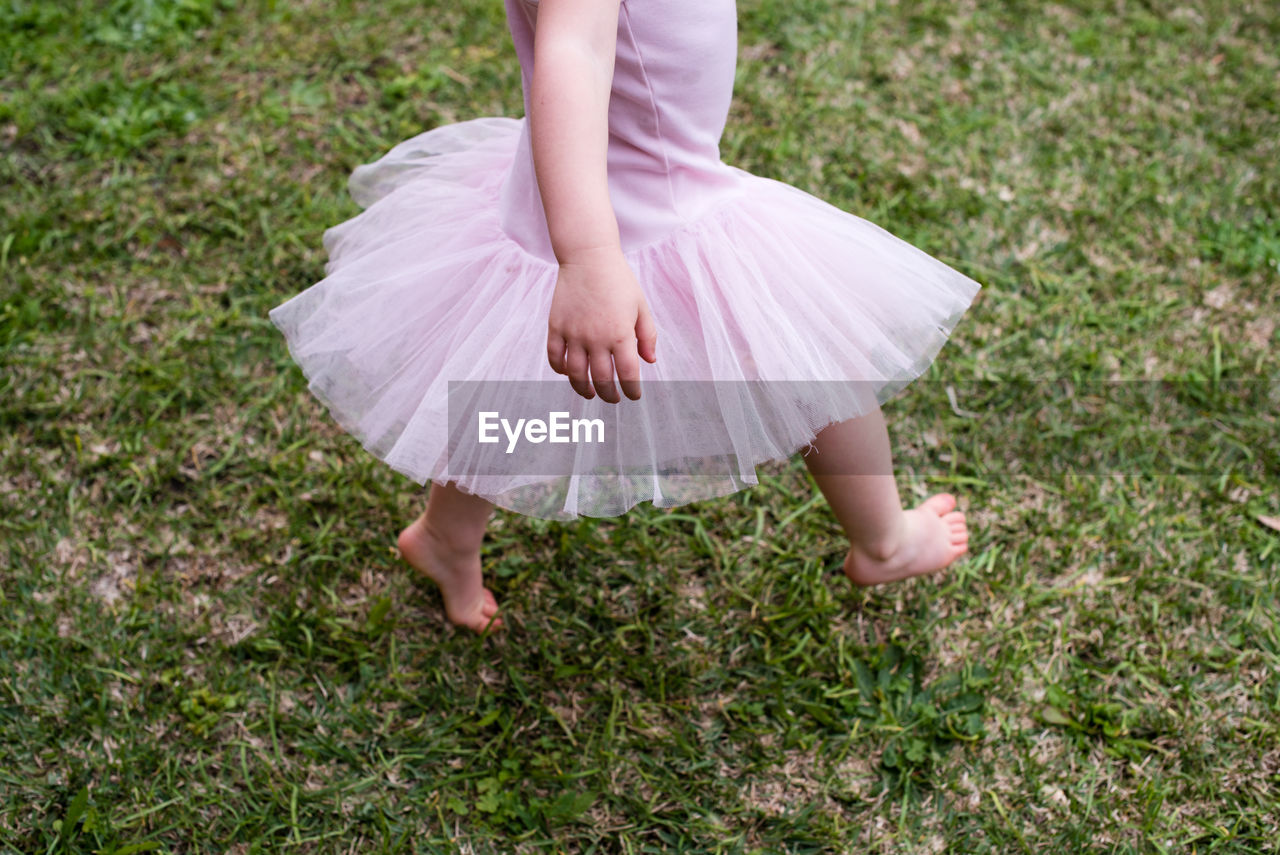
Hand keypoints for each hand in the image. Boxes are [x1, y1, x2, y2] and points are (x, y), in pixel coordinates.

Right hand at [546, 245, 657, 401]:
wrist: (589, 257)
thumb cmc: (619, 281)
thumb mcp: (640, 306)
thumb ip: (647, 335)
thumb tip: (650, 361)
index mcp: (621, 334)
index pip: (627, 374)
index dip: (632, 390)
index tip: (634, 396)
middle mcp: (596, 337)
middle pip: (602, 379)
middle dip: (610, 394)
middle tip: (613, 398)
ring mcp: (574, 333)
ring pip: (576, 374)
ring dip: (584, 389)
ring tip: (591, 393)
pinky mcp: (556, 326)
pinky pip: (555, 357)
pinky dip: (561, 370)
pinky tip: (569, 373)